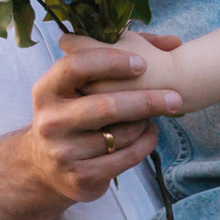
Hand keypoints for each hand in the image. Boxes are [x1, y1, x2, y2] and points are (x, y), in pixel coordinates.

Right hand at [25, 33, 183, 204]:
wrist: (44, 167)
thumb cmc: (73, 112)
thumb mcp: (77, 86)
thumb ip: (116, 56)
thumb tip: (173, 41)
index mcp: (46, 90)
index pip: (76, 66)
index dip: (111, 61)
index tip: (142, 64)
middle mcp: (50, 122)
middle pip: (106, 106)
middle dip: (146, 100)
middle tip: (175, 98)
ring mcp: (64, 152)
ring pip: (122, 134)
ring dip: (145, 123)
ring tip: (154, 116)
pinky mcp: (81, 177)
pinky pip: (126, 157)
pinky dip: (146, 144)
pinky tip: (149, 133)